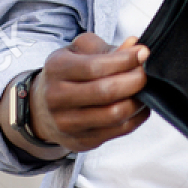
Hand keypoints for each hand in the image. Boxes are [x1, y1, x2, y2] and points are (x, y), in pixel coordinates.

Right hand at [24, 33, 149, 152]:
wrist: (42, 108)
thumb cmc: (67, 74)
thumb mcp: (79, 52)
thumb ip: (107, 48)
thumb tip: (134, 46)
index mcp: (56, 69)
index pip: (94, 67)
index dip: (124, 60)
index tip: (143, 53)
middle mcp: (57, 98)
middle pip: (106, 92)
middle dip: (134, 80)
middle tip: (146, 72)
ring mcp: (67, 124)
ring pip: (114, 115)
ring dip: (138, 100)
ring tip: (144, 88)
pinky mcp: (81, 141)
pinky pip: (118, 131)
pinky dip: (136, 117)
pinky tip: (139, 105)